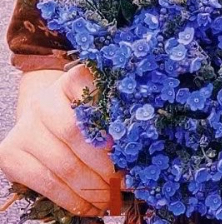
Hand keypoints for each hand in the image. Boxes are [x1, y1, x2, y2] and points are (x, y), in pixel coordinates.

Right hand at [0, 66, 116, 215]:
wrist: (44, 116)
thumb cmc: (83, 111)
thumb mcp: (101, 102)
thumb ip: (117, 114)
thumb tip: (144, 144)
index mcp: (72, 79)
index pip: (92, 98)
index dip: (106, 123)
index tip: (121, 145)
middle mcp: (44, 100)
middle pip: (75, 136)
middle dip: (103, 164)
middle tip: (124, 182)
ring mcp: (25, 127)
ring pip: (62, 165)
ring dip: (90, 188)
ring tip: (110, 198)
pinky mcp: (10, 154)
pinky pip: (45, 183)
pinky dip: (70, 199)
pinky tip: (89, 206)